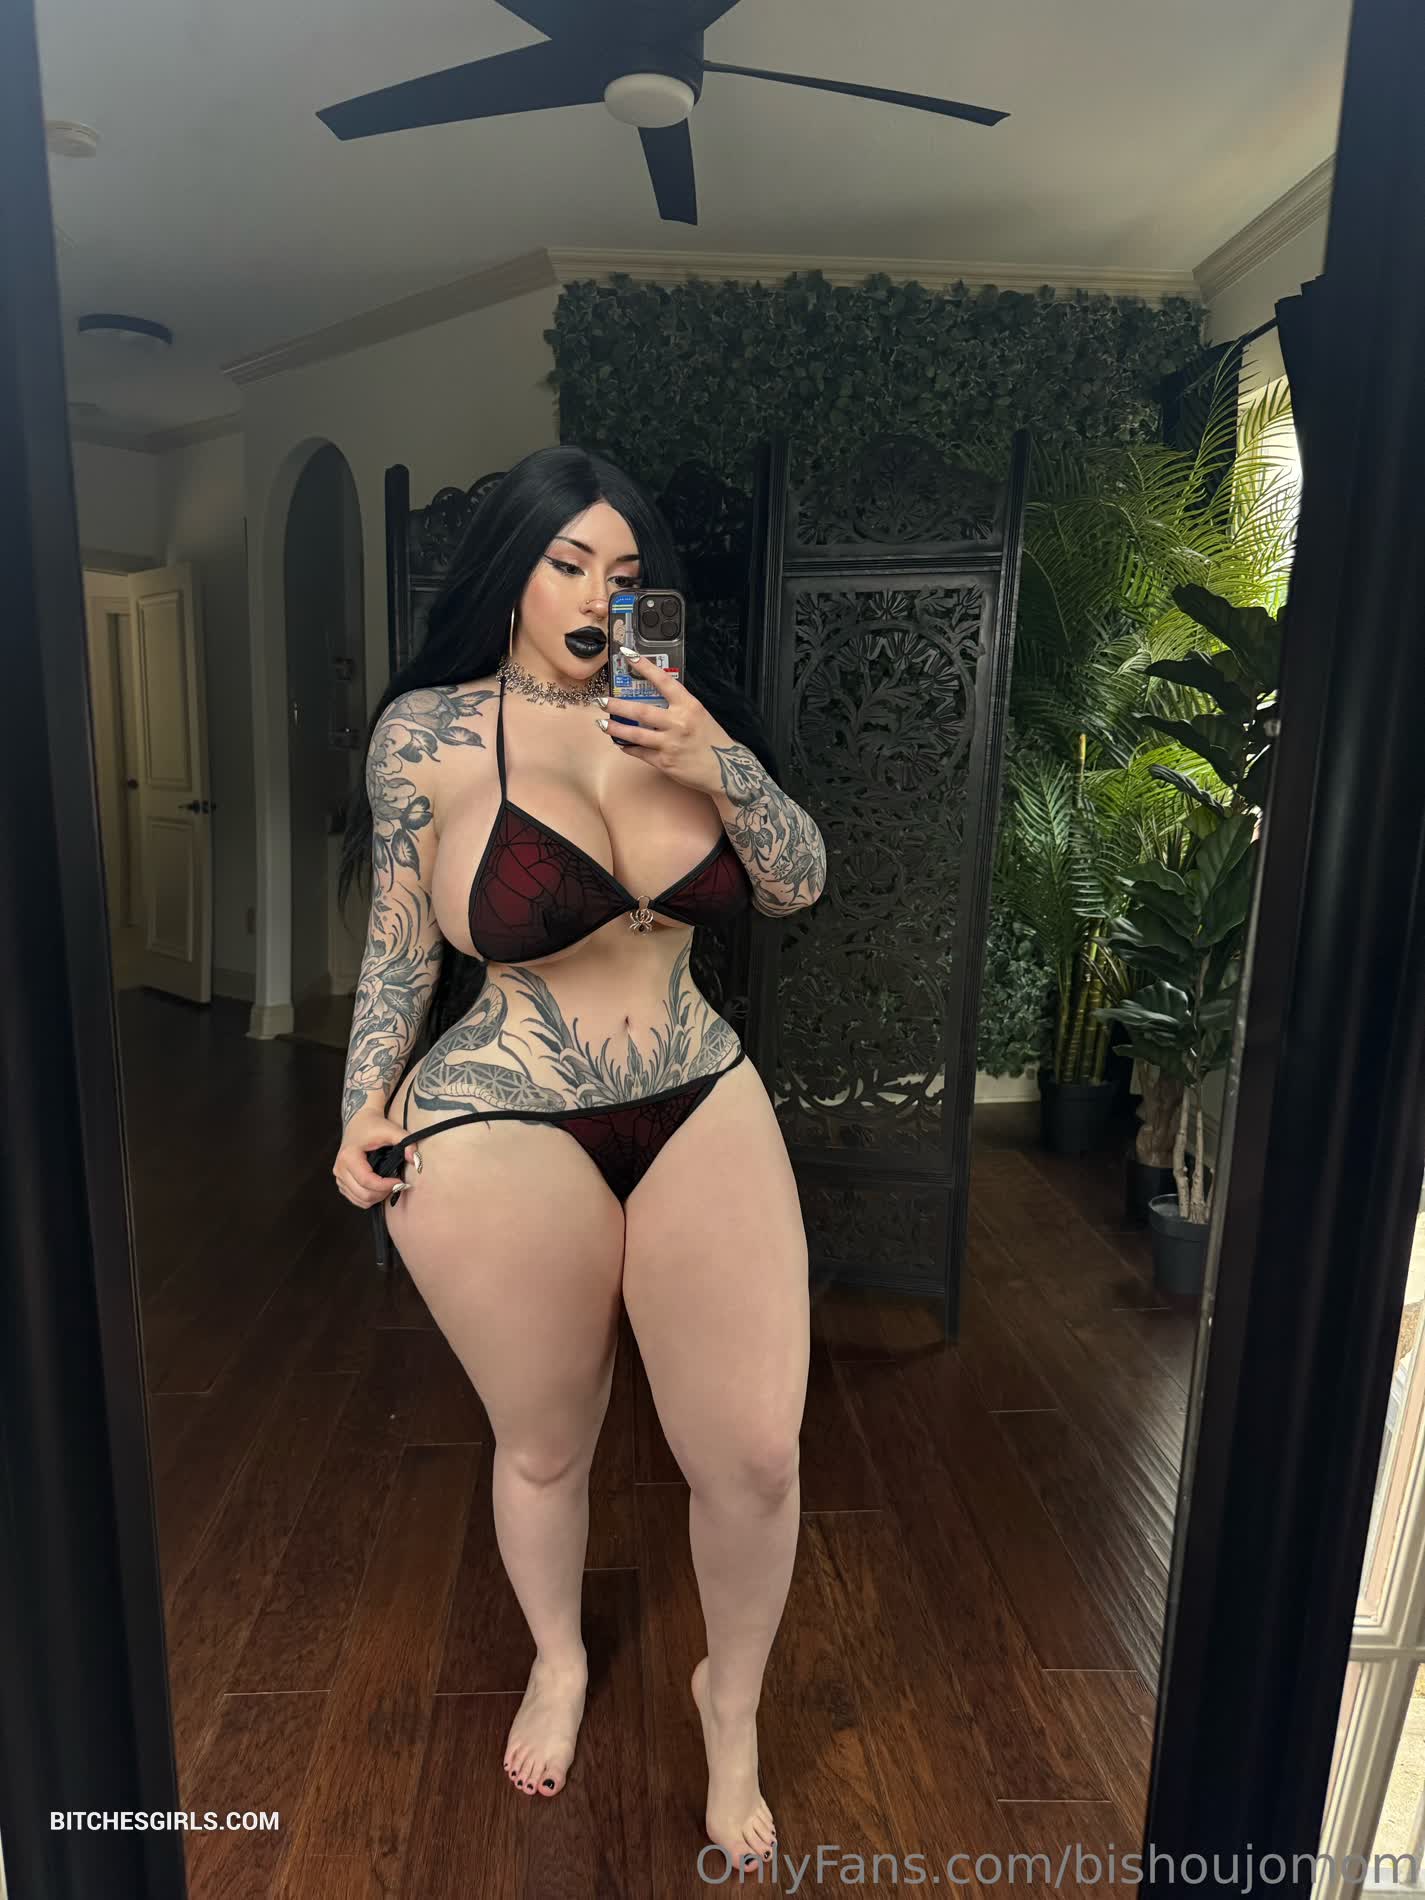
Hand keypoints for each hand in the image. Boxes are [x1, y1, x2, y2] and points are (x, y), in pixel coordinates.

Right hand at [333, 1108, 412, 1207]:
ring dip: (378, 1197)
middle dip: (384, 1193)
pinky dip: (370, 1198)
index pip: (367, 1181)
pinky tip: (380, 1187)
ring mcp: (339, 1176)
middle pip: (363, 1194)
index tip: (400, 1182)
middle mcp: (340, 1168)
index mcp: (349, 1156)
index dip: (386, 1186)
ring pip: (360, 1200)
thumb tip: (416, 1161)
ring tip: (390, 1185)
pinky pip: (356, 1199)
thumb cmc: (375, 1126)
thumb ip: (407, 1143)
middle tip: (398, 1184)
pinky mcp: (341, 1182)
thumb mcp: (392, 1130)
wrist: (360, 1121)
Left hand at [596, 648, 730, 797]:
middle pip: (640, 711)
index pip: (663, 680)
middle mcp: (678, 723)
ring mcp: (670, 744)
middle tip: (601, 700)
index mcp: (689, 706)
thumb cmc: (712, 740)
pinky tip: (621, 743)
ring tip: (602, 724)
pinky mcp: (665, 762)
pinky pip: (640, 752)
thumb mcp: (699, 715)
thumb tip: (652, 699)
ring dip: (615, 728)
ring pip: (635, 734)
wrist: (725, 769)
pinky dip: (628, 747)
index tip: (628, 654)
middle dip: (616, 705)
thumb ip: (678, 706)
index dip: (644, 666)